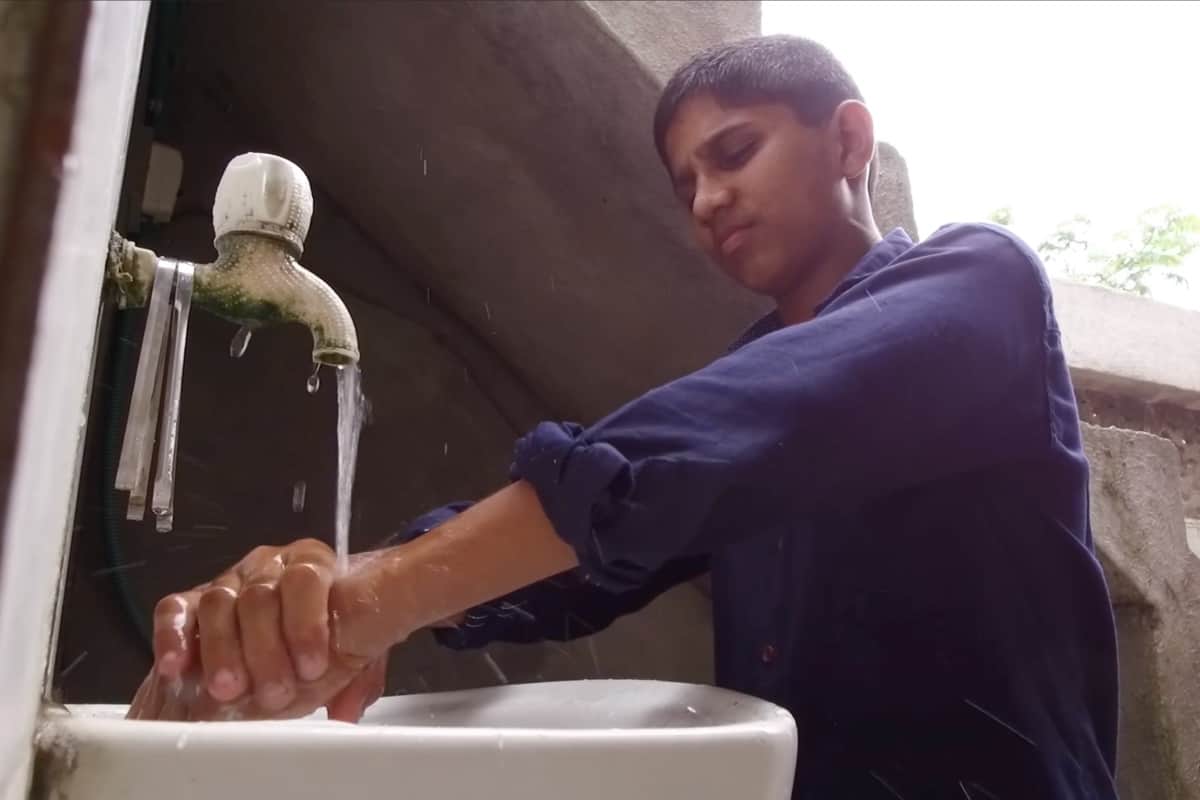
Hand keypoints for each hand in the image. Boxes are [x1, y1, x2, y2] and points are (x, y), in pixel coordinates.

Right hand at [130, 539, 391, 720]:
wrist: (296, 634)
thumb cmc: (325, 642)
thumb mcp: (354, 656)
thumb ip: (358, 679)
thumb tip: (348, 711)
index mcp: (313, 567)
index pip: (306, 579)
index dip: (307, 624)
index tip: (312, 667)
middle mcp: (268, 567)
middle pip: (260, 596)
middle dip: (265, 648)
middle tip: (272, 691)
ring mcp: (228, 583)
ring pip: (218, 603)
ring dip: (222, 650)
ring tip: (230, 689)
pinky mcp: (191, 603)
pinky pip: (175, 609)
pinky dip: (172, 636)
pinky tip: (176, 666)